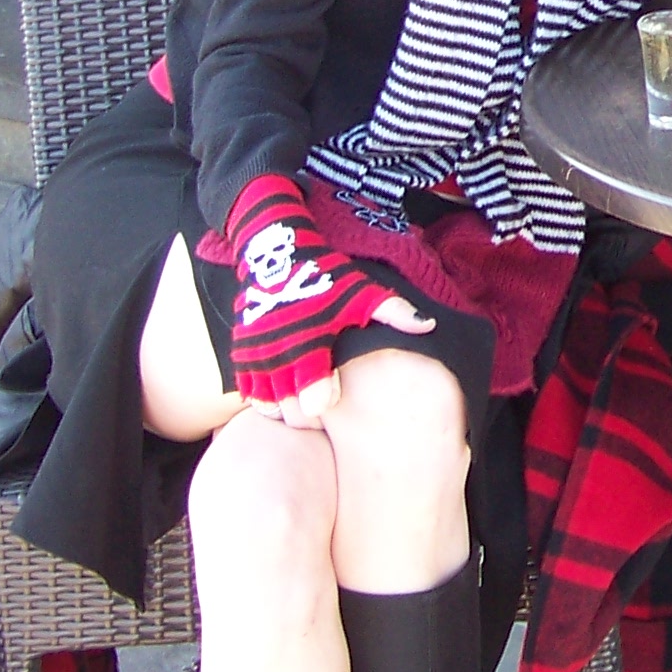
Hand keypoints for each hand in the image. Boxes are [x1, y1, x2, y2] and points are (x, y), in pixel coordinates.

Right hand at [196, 175, 433, 407]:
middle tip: (321, 412)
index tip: (332, 400)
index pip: (312, 397)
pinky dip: (262, 400)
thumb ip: (394, 313)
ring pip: (266, 405)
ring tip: (302, 406)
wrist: (277, 253)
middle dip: (305, 417)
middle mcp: (279, 351)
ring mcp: (257, 353)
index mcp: (310, 341)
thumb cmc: (325, 276)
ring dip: (283, 411)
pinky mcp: (241, 352)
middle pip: (289, 409)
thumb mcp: (361, 293)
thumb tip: (429, 325)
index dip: (323, 406)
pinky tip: (281, 395)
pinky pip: (248, 391)